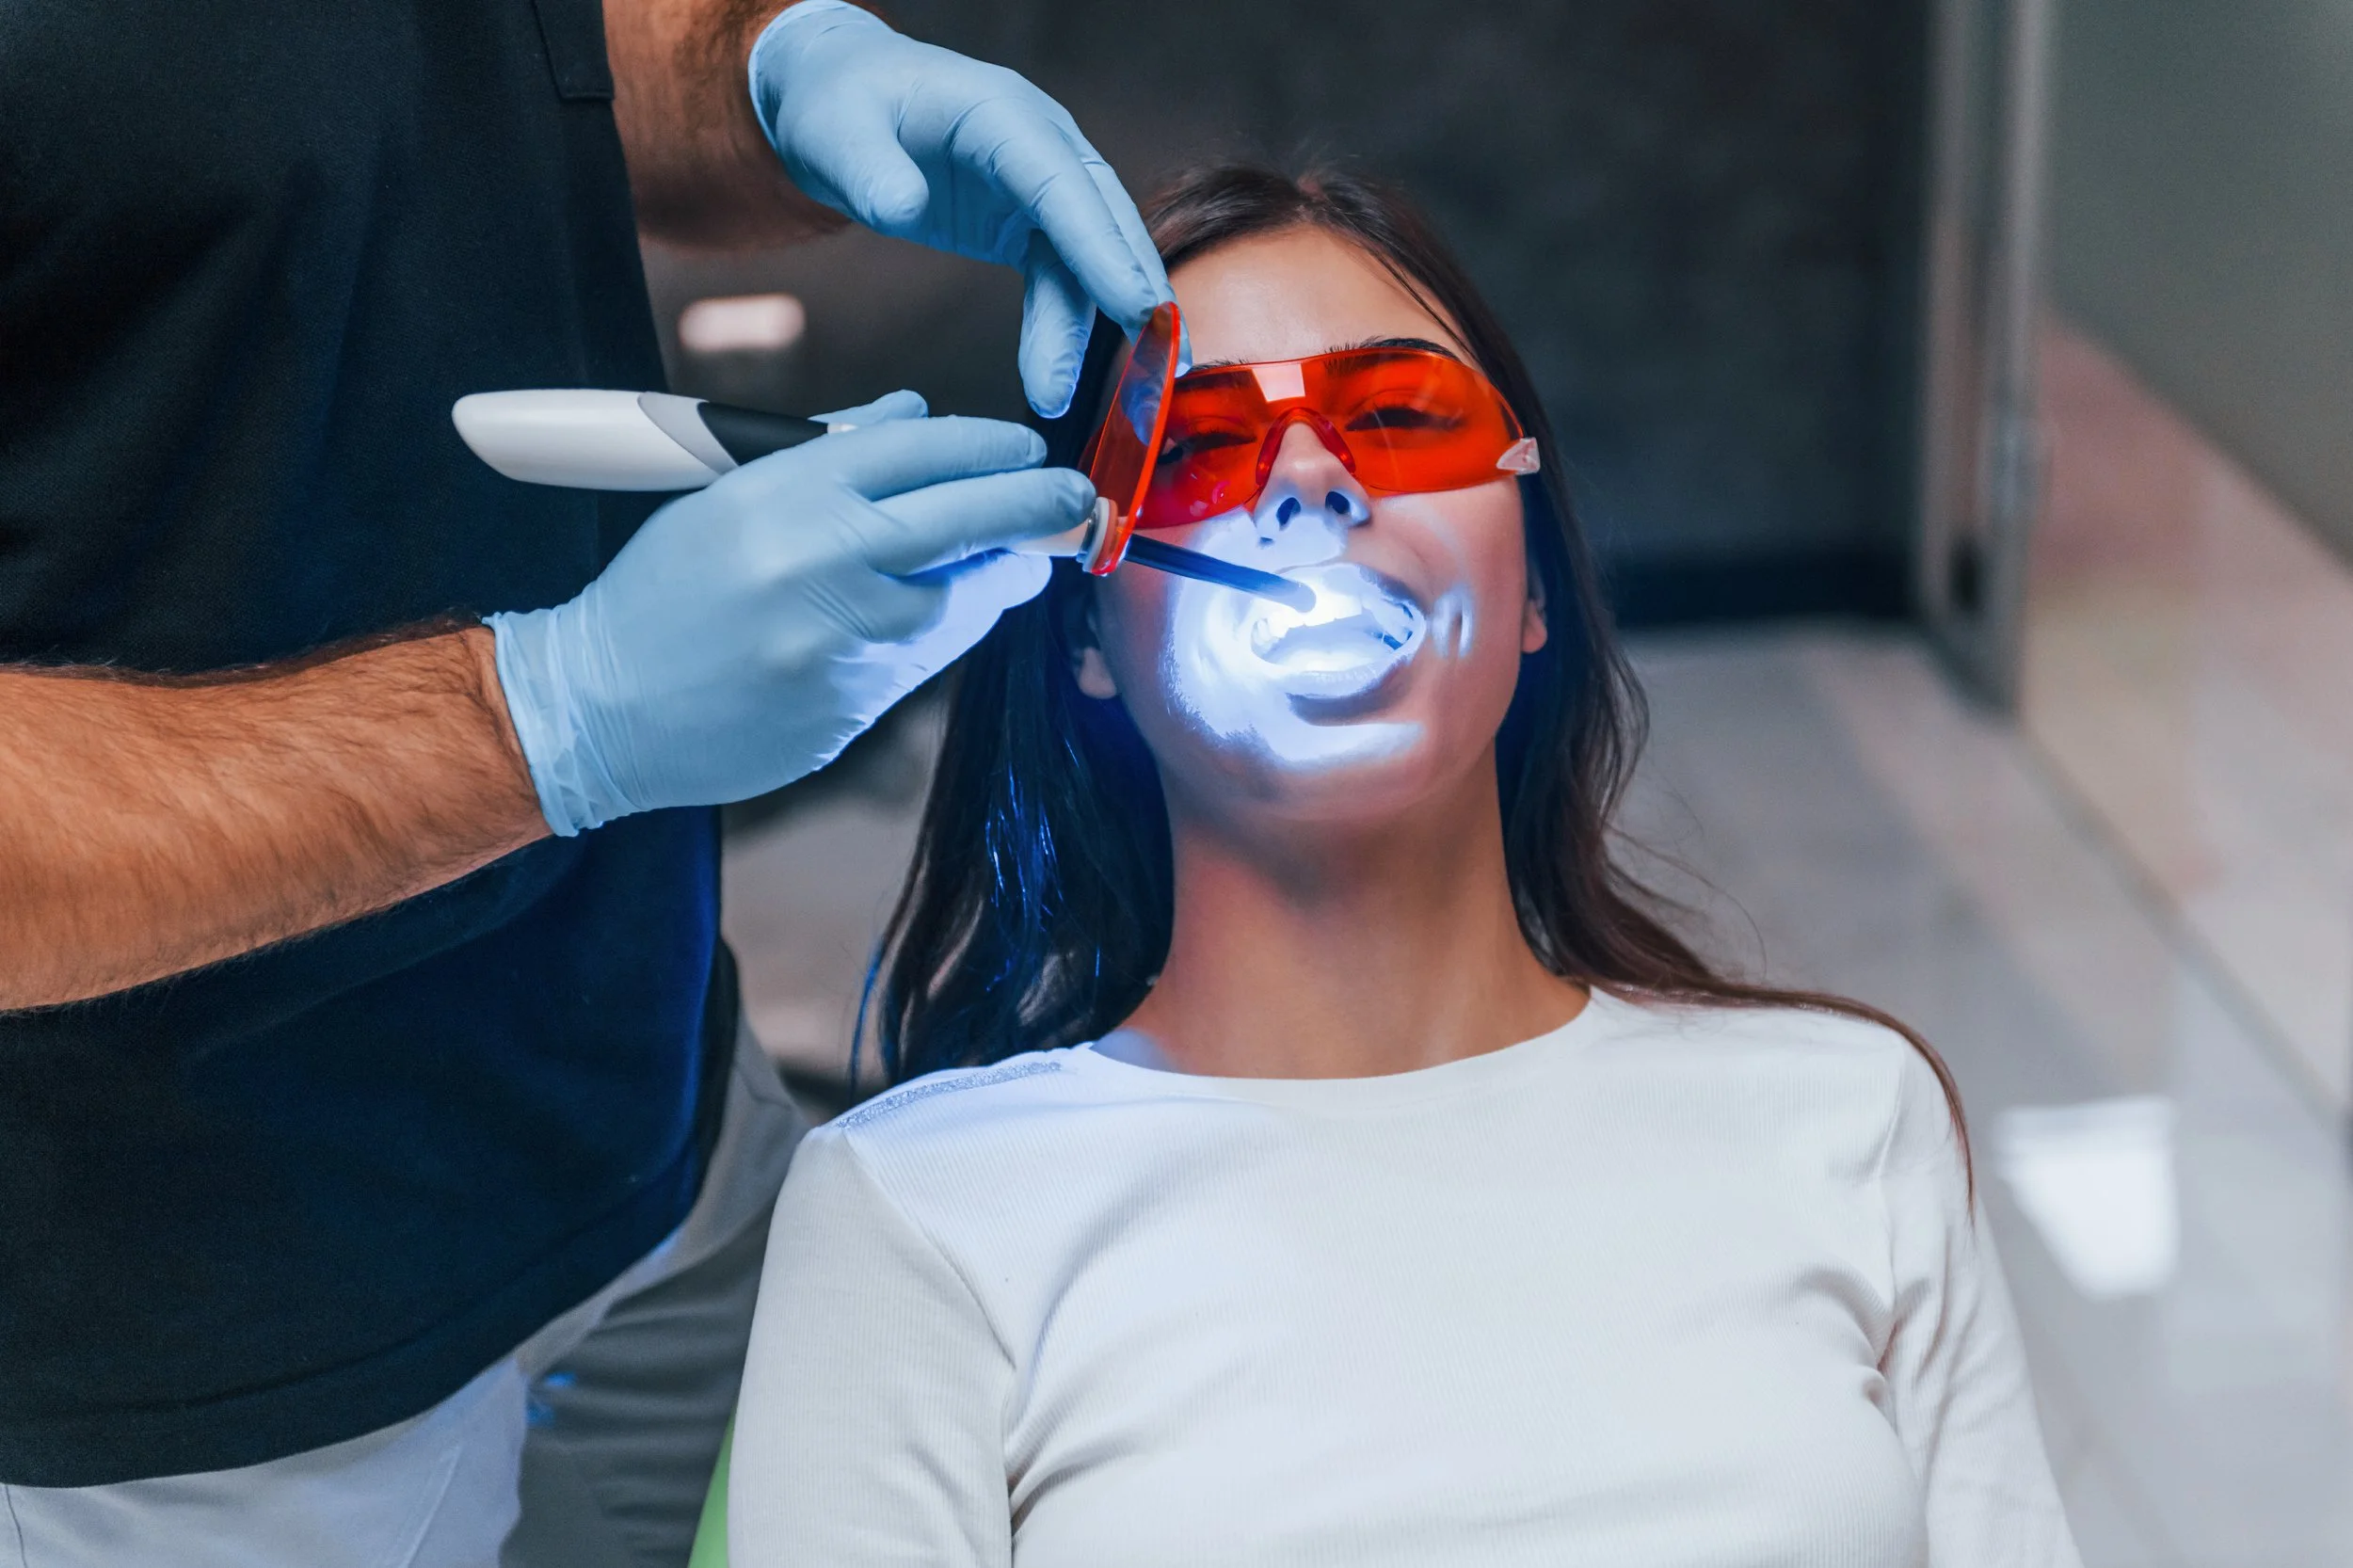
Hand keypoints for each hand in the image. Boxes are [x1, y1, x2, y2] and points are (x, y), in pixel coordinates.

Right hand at [487, 394, 1086, 834]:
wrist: (603, 709)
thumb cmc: (664, 591)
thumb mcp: (727, 496)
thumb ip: (828, 452)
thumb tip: (916, 411)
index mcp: (784, 496)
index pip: (917, 449)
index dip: (986, 445)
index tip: (1023, 447)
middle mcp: (820, 564)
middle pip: (964, 518)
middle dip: (1034, 502)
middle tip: (1073, 493)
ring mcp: (842, 644)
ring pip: (964, 600)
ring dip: (1004, 574)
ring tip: (1024, 553)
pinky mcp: (852, 707)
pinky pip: (930, 659)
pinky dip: (954, 627)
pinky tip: (961, 607)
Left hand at [747, 0, 1172, 417]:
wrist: (840, 97)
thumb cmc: (841, 103)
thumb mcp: (837, 130)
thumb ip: (869, 169)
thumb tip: (903, 205)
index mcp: (1001, 112)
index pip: (1065, 183)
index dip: (1103, 245)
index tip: (1136, 305)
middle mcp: (1037, 144)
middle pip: (1102, 219)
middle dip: (1133, 289)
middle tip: (1161, 360)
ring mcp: (1037, 185)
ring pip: (1083, 259)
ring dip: (1088, 328)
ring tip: (1067, 394)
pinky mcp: (1025, 222)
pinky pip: (1057, 278)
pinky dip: (1061, 328)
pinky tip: (1052, 379)